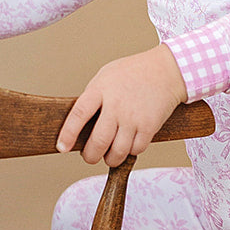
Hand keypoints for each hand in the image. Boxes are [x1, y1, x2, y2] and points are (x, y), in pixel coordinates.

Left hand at [57, 44, 186, 165]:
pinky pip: (135, 150)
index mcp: (101, 89)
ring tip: (109, 156)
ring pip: (117, 152)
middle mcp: (116, 105)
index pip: (78, 115)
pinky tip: (128, 145)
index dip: (67, 134)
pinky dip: (130, 152)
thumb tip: (81, 122)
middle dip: (90, 156)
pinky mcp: (149, 126)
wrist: (167, 70)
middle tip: (89, 157)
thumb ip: (93, 96)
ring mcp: (133, 117)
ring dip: (110, 159)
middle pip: (98, 141)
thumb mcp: (106, 76)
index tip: (61, 147)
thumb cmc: (134, 72)